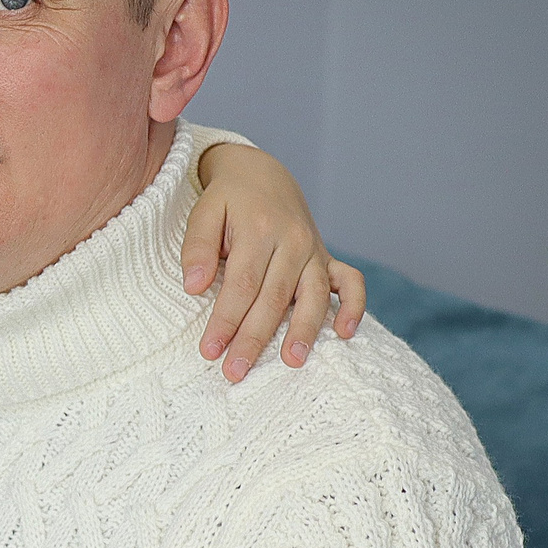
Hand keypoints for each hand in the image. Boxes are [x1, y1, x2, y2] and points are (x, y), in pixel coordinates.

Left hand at [184, 144, 365, 381]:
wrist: (261, 175)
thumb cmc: (227, 201)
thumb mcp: (204, 212)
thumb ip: (196, 247)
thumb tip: (194, 287)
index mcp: (259, 230)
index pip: (241, 285)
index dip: (225, 321)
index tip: (209, 351)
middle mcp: (293, 241)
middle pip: (274, 297)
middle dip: (254, 338)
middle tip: (236, 372)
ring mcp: (314, 251)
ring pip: (313, 295)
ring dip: (304, 330)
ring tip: (292, 362)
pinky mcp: (327, 258)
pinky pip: (351, 281)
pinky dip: (353, 306)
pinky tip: (345, 333)